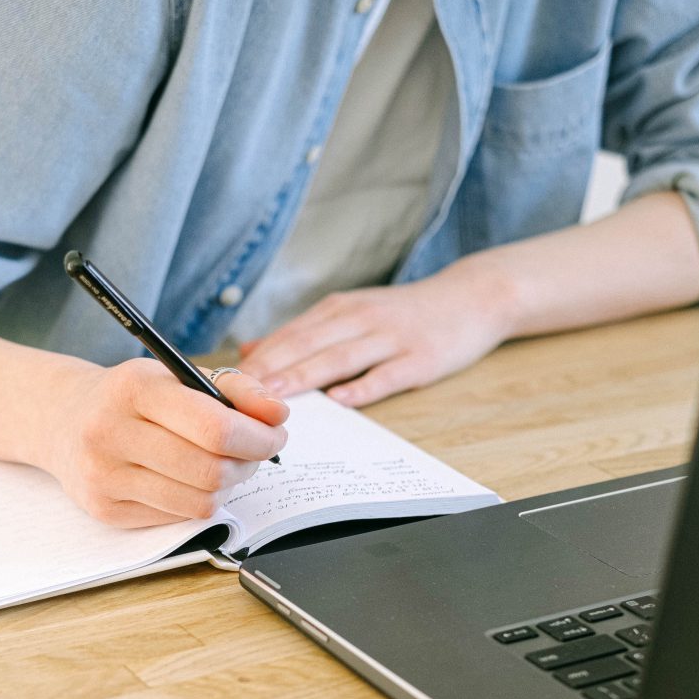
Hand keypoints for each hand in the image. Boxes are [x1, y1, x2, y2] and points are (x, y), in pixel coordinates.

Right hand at [35, 359, 287, 527]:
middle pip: (211, 470)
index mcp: (134, 389)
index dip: (258, 437)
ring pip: (199, 502)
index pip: (214, 427)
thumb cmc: (132, 397)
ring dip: (228, 486)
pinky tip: (189, 479)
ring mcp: (104, 476)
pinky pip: (178, 518)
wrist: (63, 419)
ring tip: (225, 465)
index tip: (275, 434)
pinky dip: (197, 500)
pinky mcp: (105, 510)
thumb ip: (235, 388)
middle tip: (256, 451)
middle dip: (249, 463)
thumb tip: (278, 414)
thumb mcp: (177, 375)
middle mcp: (111, 432)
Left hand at [239, 260, 515, 406]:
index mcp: (339, 309)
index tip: (227, 381)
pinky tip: (341, 400)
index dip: (257, 359)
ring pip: (340, 357)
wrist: (471, 297)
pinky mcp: (420, 358)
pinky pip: (388, 374)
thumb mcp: (350, 312)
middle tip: (238, 393)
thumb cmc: (402, 313)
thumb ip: (302, 333)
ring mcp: (391, 338)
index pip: (289, 334)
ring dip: (305, 376)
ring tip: (276, 396)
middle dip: (270, 369)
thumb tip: (250, 351)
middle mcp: (360, 318)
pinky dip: (364, 386)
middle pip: (307, 344)